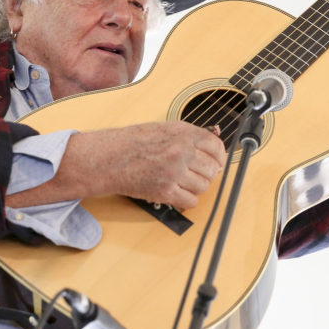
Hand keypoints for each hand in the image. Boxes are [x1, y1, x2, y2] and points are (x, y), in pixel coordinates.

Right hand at [50, 121, 225, 208]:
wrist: (109, 157)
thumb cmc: (133, 142)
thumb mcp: (164, 128)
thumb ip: (188, 136)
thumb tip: (212, 145)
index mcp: (183, 133)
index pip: (216, 146)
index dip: (219, 157)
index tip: (216, 162)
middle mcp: (181, 151)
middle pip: (212, 169)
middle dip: (207, 174)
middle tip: (197, 175)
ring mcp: (174, 172)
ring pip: (204, 186)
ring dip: (196, 187)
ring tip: (183, 183)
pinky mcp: (165, 191)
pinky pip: (191, 201)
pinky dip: (187, 200)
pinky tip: (178, 194)